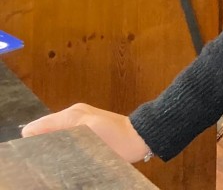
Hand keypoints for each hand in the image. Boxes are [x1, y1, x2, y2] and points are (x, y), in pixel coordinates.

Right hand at [21, 104, 152, 162]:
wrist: (137, 137)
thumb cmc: (115, 134)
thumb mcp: (87, 127)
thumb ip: (62, 127)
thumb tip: (32, 132)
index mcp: (70, 114)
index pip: (36, 127)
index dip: (30, 142)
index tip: (30, 158)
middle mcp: (71, 115)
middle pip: (43, 132)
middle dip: (39, 146)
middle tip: (40, 163)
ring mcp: (78, 123)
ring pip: (53, 137)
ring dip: (50, 148)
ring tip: (51, 162)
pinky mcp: (84, 132)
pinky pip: (65, 140)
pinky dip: (61, 148)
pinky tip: (63, 158)